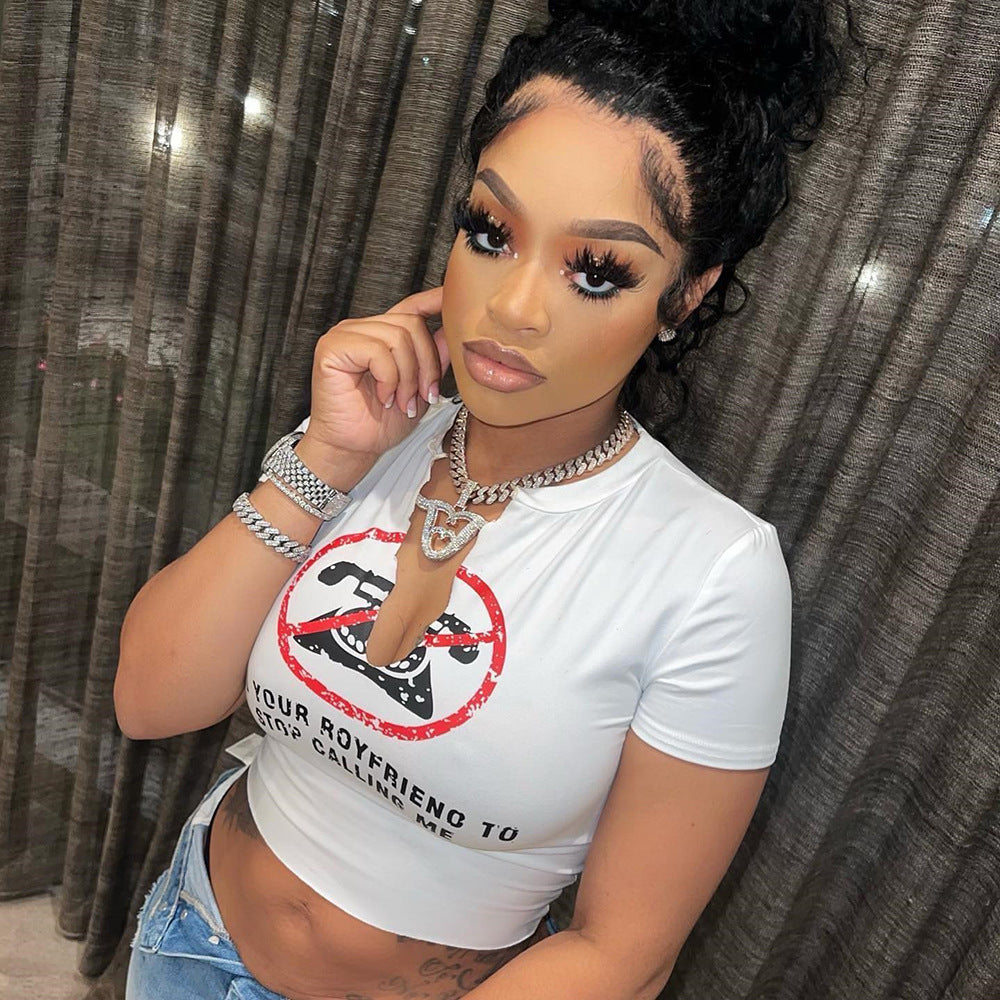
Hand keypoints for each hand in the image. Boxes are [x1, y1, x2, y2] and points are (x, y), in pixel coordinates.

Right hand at [301, 285, 449, 461]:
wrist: (353, 449)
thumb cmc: (380, 423)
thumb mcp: (420, 389)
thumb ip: (434, 359)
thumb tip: (453, 332)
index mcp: (382, 336)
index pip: (411, 307)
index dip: (433, 300)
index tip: (453, 296)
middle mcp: (362, 329)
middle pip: (412, 325)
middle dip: (426, 365)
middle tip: (424, 396)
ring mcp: (345, 335)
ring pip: (397, 338)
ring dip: (408, 377)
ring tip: (402, 401)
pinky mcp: (332, 348)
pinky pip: (377, 351)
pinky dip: (389, 379)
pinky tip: (385, 397)